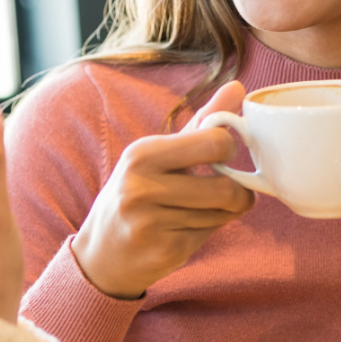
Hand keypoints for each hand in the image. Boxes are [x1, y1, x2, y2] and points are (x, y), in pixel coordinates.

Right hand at [71, 81, 254, 298]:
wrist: (101, 253)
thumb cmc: (135, 194)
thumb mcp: (157, 154)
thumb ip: (201, 122)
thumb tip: (239, 87)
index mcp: (141, 154)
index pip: (214, 142)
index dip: (228, 149)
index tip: (220, 156)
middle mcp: (141, 188)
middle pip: (227, 187)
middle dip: (238, 191)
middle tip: (229, 190)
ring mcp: (151, 223)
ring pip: (222, 214)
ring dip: (223, 212)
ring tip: (201, 209)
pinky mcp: (164, 252)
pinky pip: (210, 235)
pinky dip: (208, 231)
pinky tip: (185, 229)